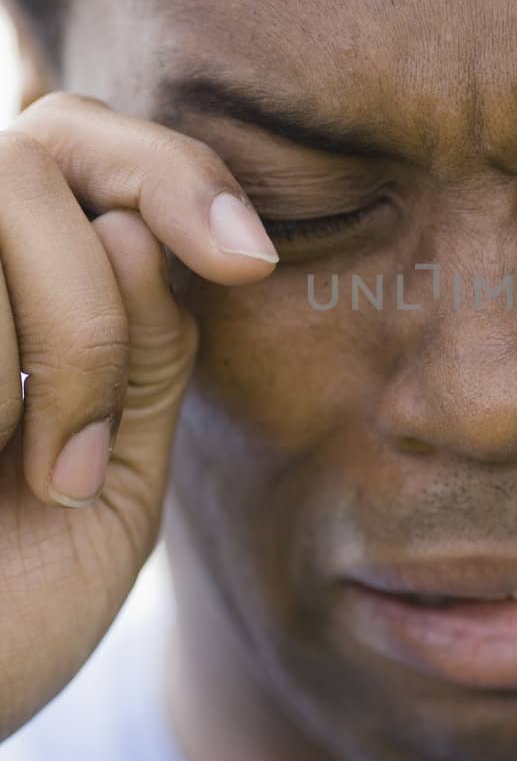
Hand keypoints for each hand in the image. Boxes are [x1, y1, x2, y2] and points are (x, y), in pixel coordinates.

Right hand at [0, 92, 277, 741]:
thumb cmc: (6, 618)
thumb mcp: (115, 482)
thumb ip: (140, 354)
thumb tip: (134, 224)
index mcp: (11, 288)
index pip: (80, 141)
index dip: (172, 170)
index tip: (248, 265)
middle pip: (31, 155)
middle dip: (89, 304)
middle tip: (80, 457)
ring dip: (49, 356)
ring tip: (29, 481)